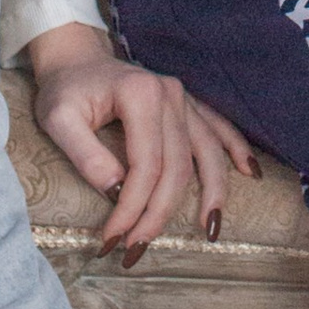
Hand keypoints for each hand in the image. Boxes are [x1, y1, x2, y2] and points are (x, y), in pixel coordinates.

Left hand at [27, 21, 256, 258]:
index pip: (146, 164)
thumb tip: (114, 190)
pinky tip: (250, 173)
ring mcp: (184, 98)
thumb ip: (84, 154)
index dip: (132, 206)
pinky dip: (236, 150)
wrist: (77, 59)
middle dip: (160, 213)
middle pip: (178, 166)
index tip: (112, 238)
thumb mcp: (58, 119)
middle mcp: (170, 94)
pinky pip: (220, 128)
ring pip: (207, 152)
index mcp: (141, 95)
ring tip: (210, 231)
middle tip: (137, 249)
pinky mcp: (188, 104)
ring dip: (212, 194)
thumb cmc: (65, 90)